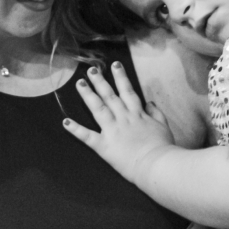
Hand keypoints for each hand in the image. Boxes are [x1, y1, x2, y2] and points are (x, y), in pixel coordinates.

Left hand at [63, 62, 174, 182]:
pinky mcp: (104, 145)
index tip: (114, 65)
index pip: (127, 91)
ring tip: (79, 83)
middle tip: (91, 69)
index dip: (120, 77)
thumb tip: (149, 102)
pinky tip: (65, 122)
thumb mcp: (164, 127)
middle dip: (100, 81)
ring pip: (98, 108)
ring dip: (87, 95)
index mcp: (137, 114)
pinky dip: (76, 129)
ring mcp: (112, 130)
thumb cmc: (163, 148)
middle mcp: (123, 118)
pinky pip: (87, 136)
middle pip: (109, 96)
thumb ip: (156, 113)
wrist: (157, 164)